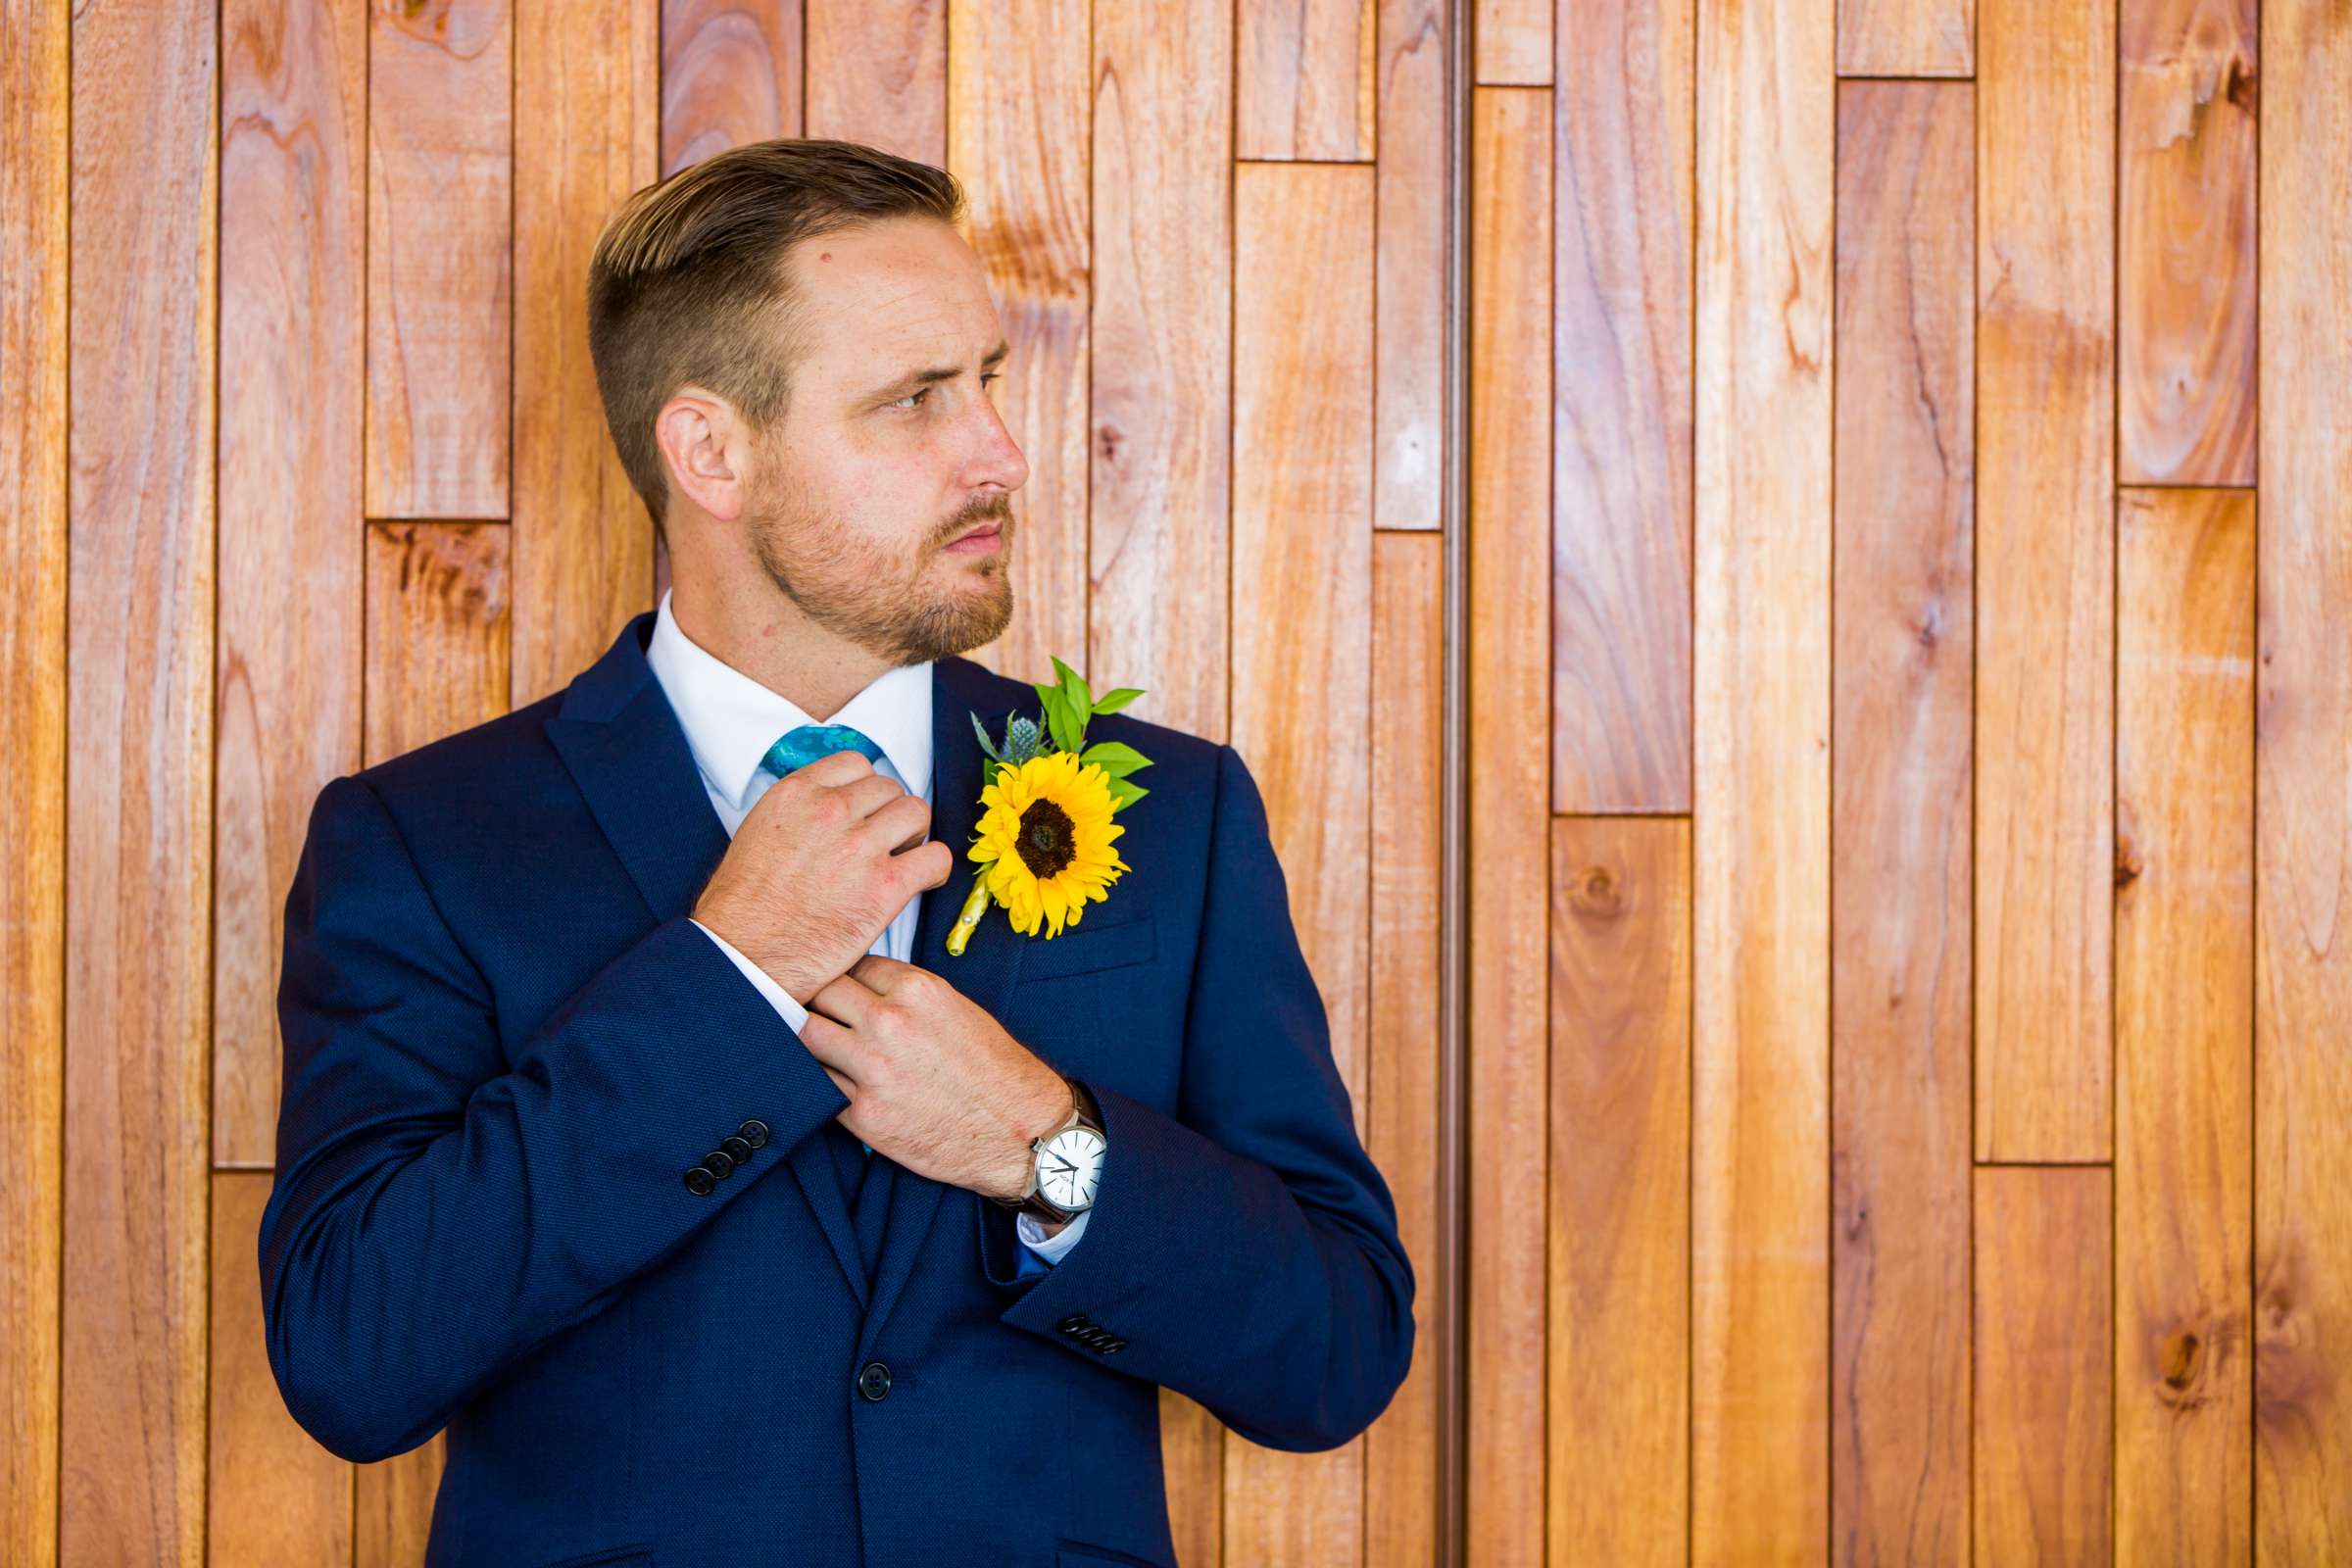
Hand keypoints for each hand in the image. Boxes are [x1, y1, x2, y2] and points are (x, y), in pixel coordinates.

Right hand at [691, 749, 954, 1003]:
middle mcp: (830, 811)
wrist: (743, 956)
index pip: (855, 764)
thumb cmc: (742, 908)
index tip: (864, 811)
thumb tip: (826, 810)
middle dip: (889, 813)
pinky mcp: (885, 886)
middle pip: (889, 787)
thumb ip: (798, 813)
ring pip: (917, 813)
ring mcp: (861, 846)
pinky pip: (935, 858)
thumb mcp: (758, 834)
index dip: (865, 790)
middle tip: (882, 842)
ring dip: (913, 835)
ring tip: (900, 859)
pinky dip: (934, 869)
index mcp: (796, 794)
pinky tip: (920, 882)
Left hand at [795, 953, 1073, 1199]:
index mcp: (917, 990)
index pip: (853, 965)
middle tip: (819, 1011)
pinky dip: (818, 1079)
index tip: (843, 989)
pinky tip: (830, 1078)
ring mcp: (871, 1070)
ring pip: (805, 1036)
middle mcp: (889, 1023)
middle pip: (820, 993)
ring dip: (810, 1039)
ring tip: (820, 1044)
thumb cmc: (995, 1071)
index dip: (846, 977)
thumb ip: (907, 994)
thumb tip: (866, 987)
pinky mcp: (863, 1114)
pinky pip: (817, 1085)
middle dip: (817, 1000)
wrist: (1019, 1131)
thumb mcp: (957, 1009)